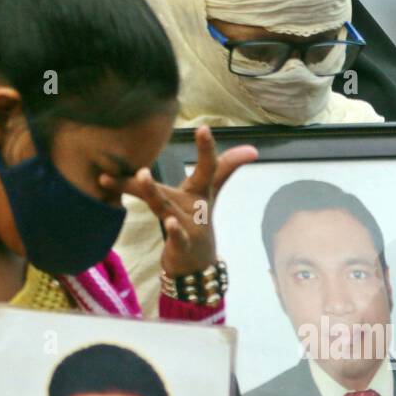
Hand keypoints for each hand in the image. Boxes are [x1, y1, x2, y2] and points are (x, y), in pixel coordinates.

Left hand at [108, 125, 256, 277]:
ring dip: (154, 191)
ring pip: (167, 206)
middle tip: (162, 146)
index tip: (203, 127)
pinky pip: (177, 238)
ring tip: (142, 174)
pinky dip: (175, 231)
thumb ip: (223, 169)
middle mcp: (197, 206)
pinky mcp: (182, 247)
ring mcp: (191, 226)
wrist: (196, 267)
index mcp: (200, 192)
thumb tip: (252, 149)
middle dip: (190, 161)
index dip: (207, 148)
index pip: (208, 166)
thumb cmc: (197, 223)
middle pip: (190, 184)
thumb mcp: (208, 195)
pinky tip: (169, 222)